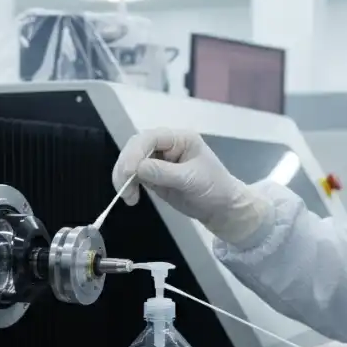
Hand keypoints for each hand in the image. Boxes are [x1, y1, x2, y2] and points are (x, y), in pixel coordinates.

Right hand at [112, 128, 269, 243]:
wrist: (222, 208)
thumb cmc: (215, 188)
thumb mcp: (192, 179)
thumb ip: (164, 173)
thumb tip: (138, 169)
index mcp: (180, 139)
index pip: (150, 138)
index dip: (135, 153)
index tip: (130, 173)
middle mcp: (167, 146)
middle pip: (136, 148)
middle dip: (126, 166)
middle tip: (124, 189)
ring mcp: (158, 161)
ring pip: (131, 162)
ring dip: (124, 178)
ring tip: (129, 198)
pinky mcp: (153, 176)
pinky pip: (134, 176)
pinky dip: (128, 185)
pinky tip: (131, 198)